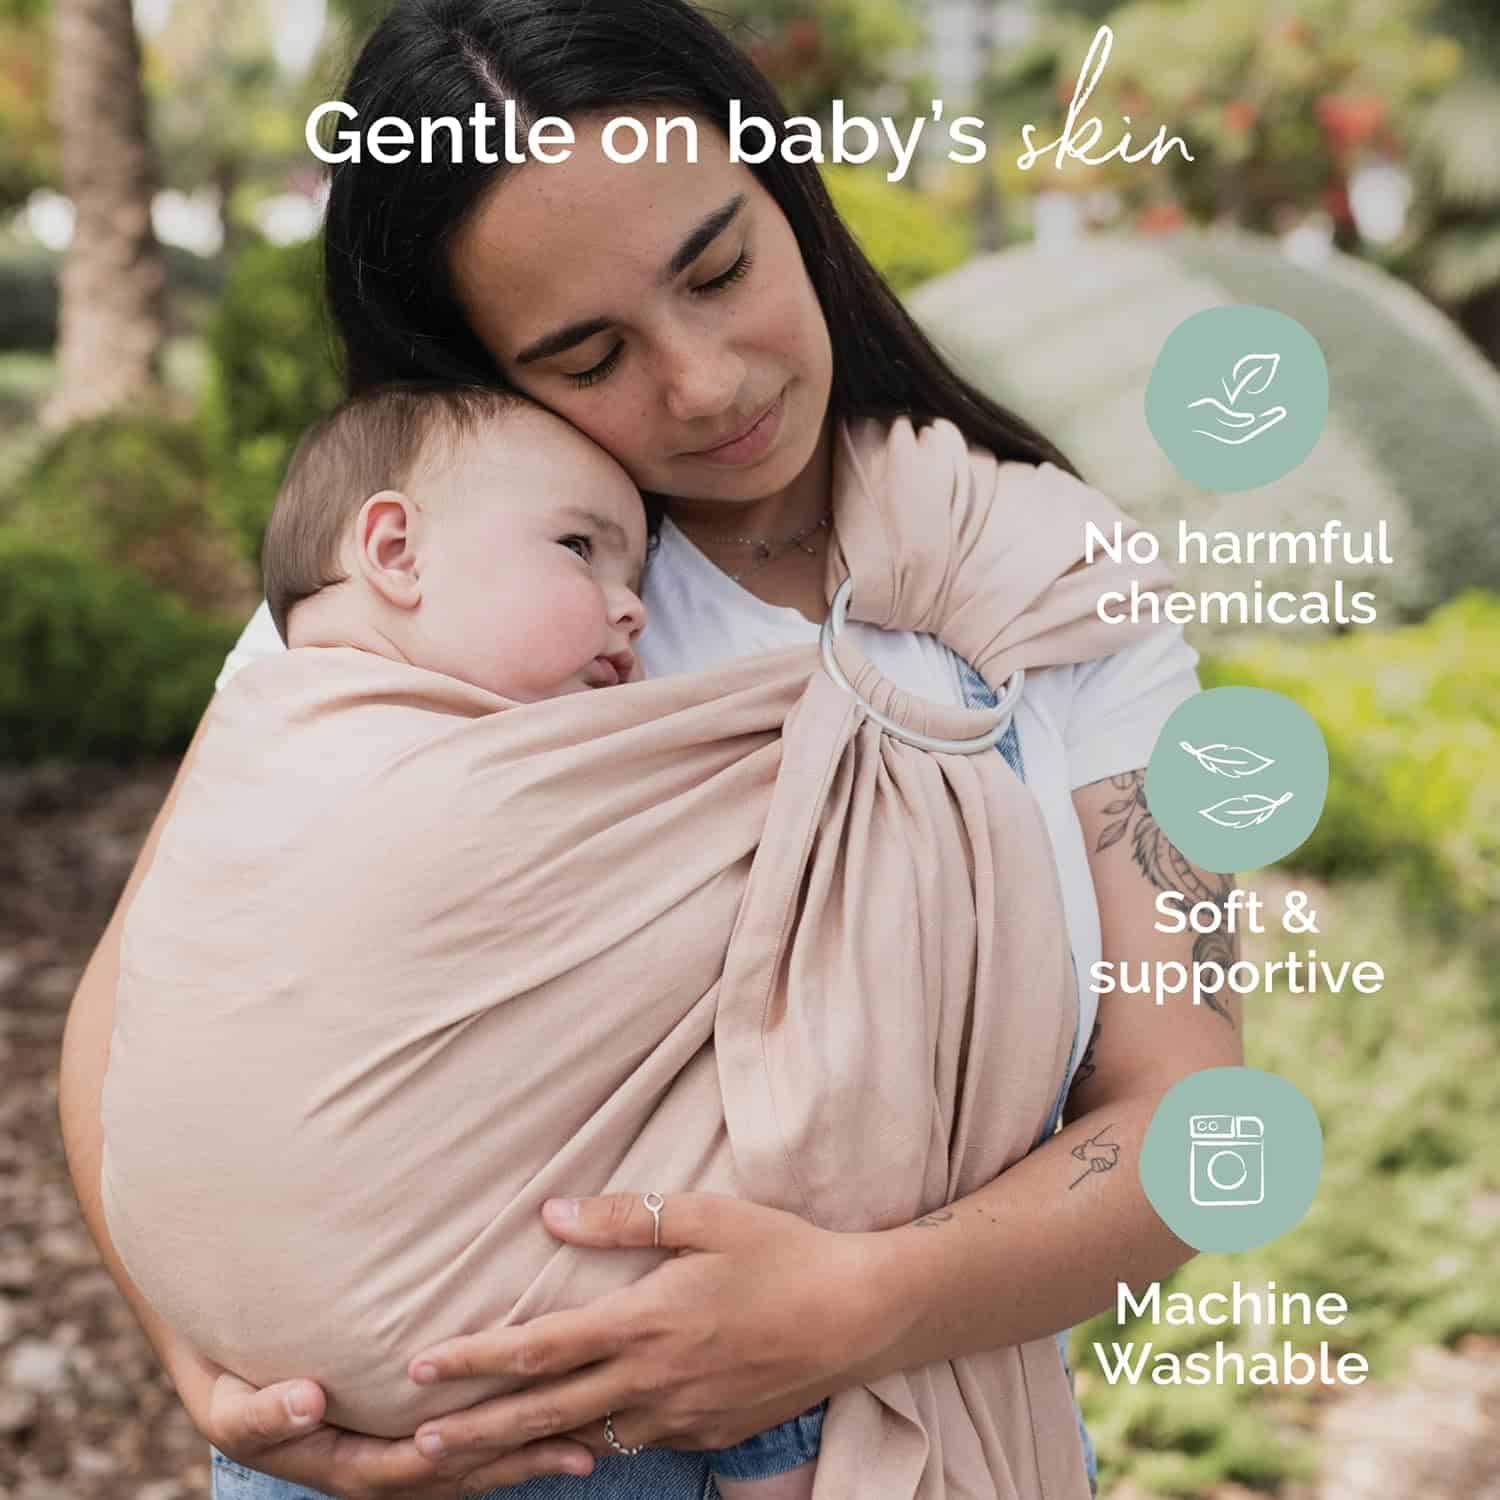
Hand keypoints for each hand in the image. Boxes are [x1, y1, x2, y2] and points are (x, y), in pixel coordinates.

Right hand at [169, 1341, 595, 1498]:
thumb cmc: (225, 1374)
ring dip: (525, 1453)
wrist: (221, 1356)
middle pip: (455, 1475)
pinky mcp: (409, 1424)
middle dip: (515, 1463)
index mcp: (338, 1465)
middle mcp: (373, 1465)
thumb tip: (309, 1400)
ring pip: (468, 1462)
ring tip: (591, 1441)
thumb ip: (262, 1412)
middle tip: (580, 1450)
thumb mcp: (224, 1403)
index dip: (456, 1459)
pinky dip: (508, 1430)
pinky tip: (557, 1413)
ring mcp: (392, 1448)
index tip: (511, 1443)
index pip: (408, 1472)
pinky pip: (464, 1436)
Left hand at [401, 1192, 877, 1482]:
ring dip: (521, 1448)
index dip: (474, 1358)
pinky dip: (589, 1447)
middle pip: (545, 1413)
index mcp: (644, 1321)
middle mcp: (651, 1380)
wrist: (857, 1316)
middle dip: (475, 1430)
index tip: (420, 1365)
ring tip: (471, 1457)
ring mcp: (678, 1416)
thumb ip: (626, 1217)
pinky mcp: (705, 1435)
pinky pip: (634, 1443)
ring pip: (583, 1439)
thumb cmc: (782, 1254)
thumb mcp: (707, 1217)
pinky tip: (570, 1446)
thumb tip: (553, 1214)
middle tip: (414, 1447)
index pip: (540, 1346)